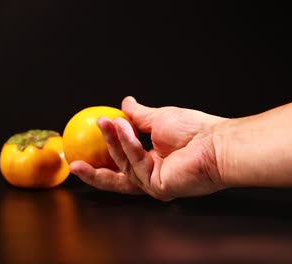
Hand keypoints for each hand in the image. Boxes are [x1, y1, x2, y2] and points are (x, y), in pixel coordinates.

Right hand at [69, 96, 226, 200]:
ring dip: (112, 143)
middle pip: (116, 178)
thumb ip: (139, 115)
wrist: (217, 142)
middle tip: (74, 163)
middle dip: (94, 172)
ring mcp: (154, 183)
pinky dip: (128, 144)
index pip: (123, 162)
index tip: (87, 146)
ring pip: (123, 167)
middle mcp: (152, 175)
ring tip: (104, 123)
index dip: (104, 154)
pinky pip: (135, 163)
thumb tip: (125, 103)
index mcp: (152, 160)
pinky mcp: (158, 186)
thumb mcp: (159, 118)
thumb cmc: (196, 130)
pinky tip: (122, 129)